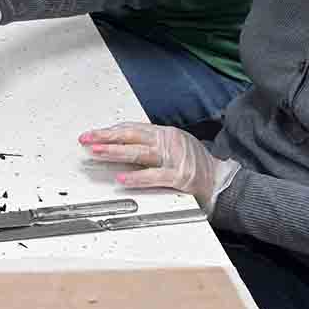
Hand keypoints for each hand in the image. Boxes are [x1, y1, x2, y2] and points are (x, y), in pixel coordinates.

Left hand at [78, 122, 237, 206]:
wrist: (221, 179)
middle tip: (87, 139)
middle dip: (106, 137)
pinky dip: (137, 177)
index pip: (132, 129)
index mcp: (164, 133)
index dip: (110, 131)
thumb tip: (122, 143)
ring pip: (139, 152)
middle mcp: (168, 141)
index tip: (92, 134)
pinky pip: (154, 176)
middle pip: (132, 136)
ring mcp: (174, 158)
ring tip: (97, 152)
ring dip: (115, 152)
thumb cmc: (195, 164)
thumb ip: (151, 144)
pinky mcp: (180, 176)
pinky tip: (122, 178)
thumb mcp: (173, 145)